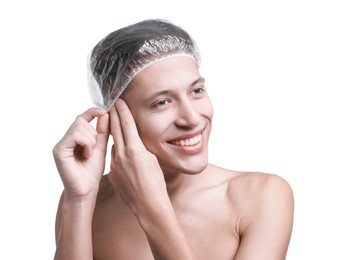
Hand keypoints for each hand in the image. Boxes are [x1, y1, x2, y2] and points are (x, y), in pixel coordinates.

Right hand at [53, 108, 108, 199]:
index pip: (82, 118)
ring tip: (89, 154)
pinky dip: (86, 143)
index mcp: (75, 138)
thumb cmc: (92, 172)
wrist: (86, 190)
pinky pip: (75, 135)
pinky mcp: (59, 149)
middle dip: (93, 133)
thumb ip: (102, 131)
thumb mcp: (101, 147)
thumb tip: (105, 113)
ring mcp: (61, 144)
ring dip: (91, 139)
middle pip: (81, 121)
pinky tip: (86, 155)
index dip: (93, 112)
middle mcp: (65, 139)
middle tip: (94, 149)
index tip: (105, 111)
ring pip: (79, 126)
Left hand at [108, 99, 167, 213]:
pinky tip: (122, 153)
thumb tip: (133, 142)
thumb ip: (140, 147)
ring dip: (115, 134)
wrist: (148, 205)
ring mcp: (115, 165)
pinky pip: (114, 158)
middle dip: (114, 115)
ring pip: (114, 144)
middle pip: (116, 129)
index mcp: (135, 149)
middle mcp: (122, 155)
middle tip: (113, 104)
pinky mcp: (111, 173)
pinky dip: (117, 152)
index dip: (122, 110)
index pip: (127, 124)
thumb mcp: (152, 159)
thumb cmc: (156, 182)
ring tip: (116, 125)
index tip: (118, 101)